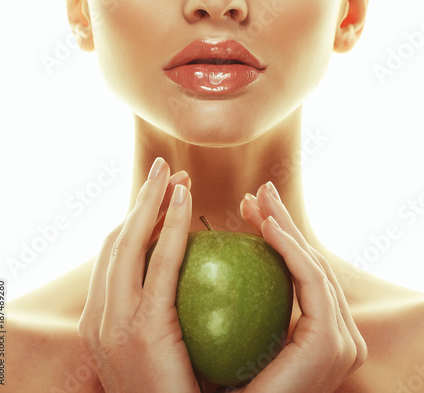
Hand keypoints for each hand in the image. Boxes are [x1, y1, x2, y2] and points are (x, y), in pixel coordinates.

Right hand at [78, 157, 200, 392]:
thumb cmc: (174, 390)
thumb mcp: (158, 347)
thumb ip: (160, 310)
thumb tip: (188, 275)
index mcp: (99, 318)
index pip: (116, 254)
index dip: (138, 218)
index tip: (164, 195)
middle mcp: (97, 315)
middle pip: (116, 239)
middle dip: (141, 200)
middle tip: (167, 172)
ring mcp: (112, 321)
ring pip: (128, 241)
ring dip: (150, 201)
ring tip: (174, 175)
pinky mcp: (140, 327)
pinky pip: (159, 263)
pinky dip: (171, 226)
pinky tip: (185, 199)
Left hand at [235, 182, 367, 392]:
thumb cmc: (223, 385)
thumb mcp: (237, 329)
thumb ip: (247, 297)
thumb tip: (223, 250)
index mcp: (323, 333)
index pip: (301, 272)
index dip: (279, 234)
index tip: (251, 207)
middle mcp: (341, 336)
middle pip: (309, 263)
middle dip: (284, 222)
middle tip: (258, 192)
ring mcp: (341, 340)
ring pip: (311, 265)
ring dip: (285, 226)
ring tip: (258, 199)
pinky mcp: (330, 342)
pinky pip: (309, 280)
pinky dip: (289, 249)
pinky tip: (265, 225)